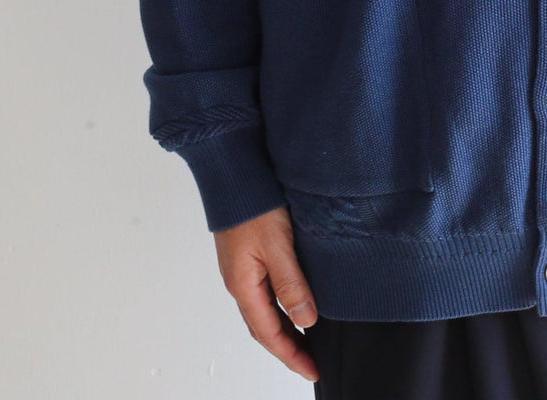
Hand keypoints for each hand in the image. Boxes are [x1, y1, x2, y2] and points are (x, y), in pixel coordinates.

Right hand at [213, 205, 320, 383]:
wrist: (235, 175)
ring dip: (283, 329)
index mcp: (244, 286)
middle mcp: (240, 282)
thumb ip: (291, 283)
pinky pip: (263, 292)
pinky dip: (278, 307)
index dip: (291, 355)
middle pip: (264, 327)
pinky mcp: (247, 256)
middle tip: (311, 363)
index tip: (312, 370)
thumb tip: (306, 320)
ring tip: (305, 341)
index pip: (269, 333)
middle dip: (287, 348)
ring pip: (264, 310)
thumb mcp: (277, 245)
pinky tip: (292, 303)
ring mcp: (242, 269)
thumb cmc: (253, 206)